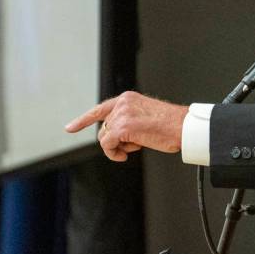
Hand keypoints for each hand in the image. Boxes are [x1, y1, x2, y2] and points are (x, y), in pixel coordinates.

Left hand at [65, 91, 188, 161]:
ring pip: (104, 137)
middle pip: (104, 128)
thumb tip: (115, 135)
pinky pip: (107, 145)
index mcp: (128, 98)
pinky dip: (114, 153)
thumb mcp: (146, 116)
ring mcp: (121, 115)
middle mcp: (122, 103)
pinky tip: (126, 155)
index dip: (83, 120)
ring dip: (117, 147)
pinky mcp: (122, 128)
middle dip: (114, 140)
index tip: (70, 128)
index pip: (100, 109)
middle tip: (133, 145)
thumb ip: (129, 119)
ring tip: (136, 146)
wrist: (184, 127)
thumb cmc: (172, 125)